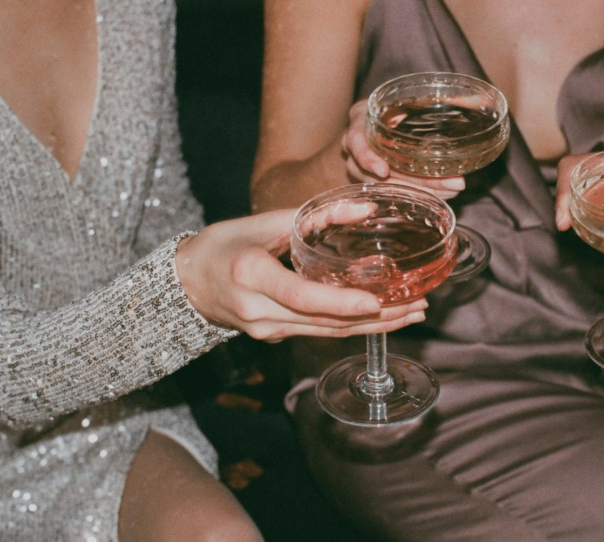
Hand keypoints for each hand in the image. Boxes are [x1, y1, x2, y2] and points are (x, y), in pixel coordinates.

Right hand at [174, 209, 426, 341]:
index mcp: (250, 275)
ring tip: (411, 313)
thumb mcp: (262, 222)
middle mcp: (258, 311)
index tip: (376, 302)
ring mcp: (266, 330)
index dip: (340, 303)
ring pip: (327, 333)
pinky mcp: (274, 336)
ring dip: (373, 327)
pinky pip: (318, 332)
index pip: (300, 296)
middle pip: (324, 322)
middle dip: (376, 318)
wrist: (186, 283)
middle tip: (417, 306)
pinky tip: (381, 318)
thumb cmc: (222, 245)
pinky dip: (352, 326)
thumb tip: (366, 209)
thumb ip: (314, 216)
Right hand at [341, 100, 465, 199]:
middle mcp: (356, 147)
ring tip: (452, 190)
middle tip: (451, 184)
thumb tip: (483, 98)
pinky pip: (393, 193)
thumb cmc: (396, 105)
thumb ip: (440, 99)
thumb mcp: (410, 97)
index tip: (384, 170)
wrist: (383, 120)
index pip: (355, 141)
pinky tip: (442, 196)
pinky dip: (418, 194)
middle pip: (377, 173)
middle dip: (414, 182)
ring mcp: (362, 168)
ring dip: (420, 191)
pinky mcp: (375, 181)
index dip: (367, 158)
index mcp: (360, 121)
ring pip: (386, 187)